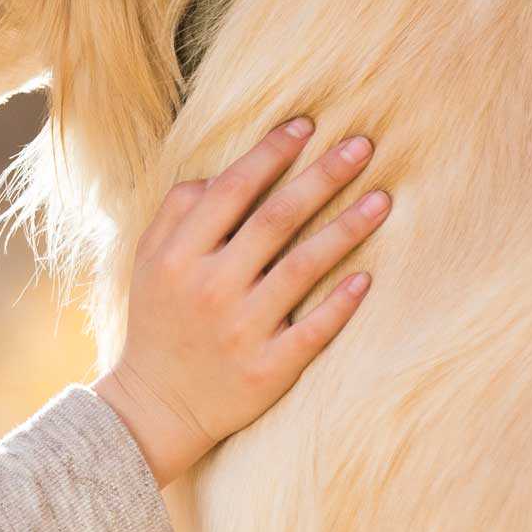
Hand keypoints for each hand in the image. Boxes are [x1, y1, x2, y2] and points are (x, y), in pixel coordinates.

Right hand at [94, 118, 386, 484]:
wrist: (156, 407)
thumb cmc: (159, 322)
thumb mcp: (148, 261)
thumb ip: (177, 212)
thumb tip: (221, 173)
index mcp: (180, 255)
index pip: (231, 190)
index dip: (270, 154)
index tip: (307, 125)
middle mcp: (210, 287)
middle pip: (275, 219)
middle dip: (322, 176)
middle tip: (363, 145)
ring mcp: (240, 330)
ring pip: (302, 268)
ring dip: (346, 229)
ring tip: (383, 198)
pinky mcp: (267, 370)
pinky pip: (312, 330)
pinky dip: (340, 303)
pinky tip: (367, 277)